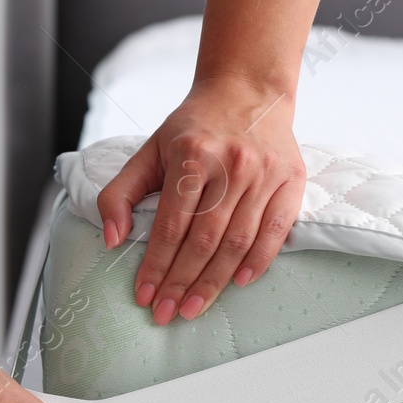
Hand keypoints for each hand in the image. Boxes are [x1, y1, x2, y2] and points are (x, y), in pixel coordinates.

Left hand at [96, 76, 306, 324]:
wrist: (247, 90)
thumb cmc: (193, 128)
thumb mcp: (149, 151)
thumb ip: (121, 193)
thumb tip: (111, 239)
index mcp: (192, 155)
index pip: (171, 225)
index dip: (156, 266)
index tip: (144, 295)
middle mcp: (231, 164)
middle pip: (204, 239)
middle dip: (182, 283)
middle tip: (166, 313)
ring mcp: (265, 172)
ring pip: (238, 241)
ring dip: (215, 281)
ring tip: (194, 307)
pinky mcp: (292, 178)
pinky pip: (276, 230)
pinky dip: (259, 260)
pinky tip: (240, 283)